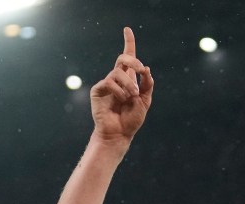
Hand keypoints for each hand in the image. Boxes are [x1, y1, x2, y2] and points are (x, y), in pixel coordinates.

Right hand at [89, 27, 153, 143]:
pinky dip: (119, 91)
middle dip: (133, 60)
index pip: (128, 57)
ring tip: (131, 97)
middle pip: (123, 58)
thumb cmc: (131, 119)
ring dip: (129, 84)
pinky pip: (109, 82)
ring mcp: (107, 84)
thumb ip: (147, 84)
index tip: (127, 29)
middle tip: (141, 70)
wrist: (119, 134)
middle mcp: (117, 79)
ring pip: (118, 72)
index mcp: (129, 79)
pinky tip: (121, 100)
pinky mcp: (98, 90)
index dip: (128, 42)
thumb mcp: (145, 100)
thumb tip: (146, 68)